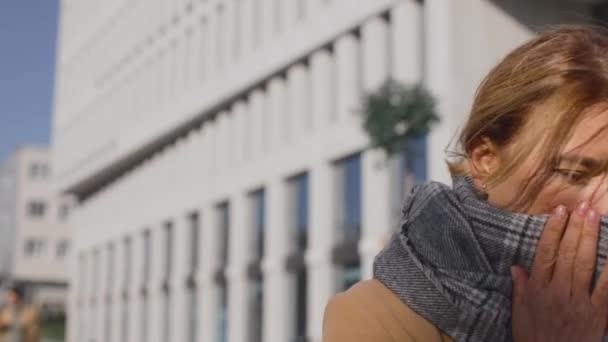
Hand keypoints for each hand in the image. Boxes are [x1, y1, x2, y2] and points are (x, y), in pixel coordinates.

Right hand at [511, 202, 607, 341]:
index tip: (559, 211)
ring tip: (595, 217)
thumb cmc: (534, 339)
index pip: (545, 253)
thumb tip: (516, 266)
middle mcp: (557, 291)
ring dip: (590, 238)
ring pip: (585, 264)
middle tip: (583, 206)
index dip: (553, 230)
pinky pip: (606, 289)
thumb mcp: (519, 315)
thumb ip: (521, 289)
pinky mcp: (597, 314)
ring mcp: (579, 301)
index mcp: (538, 289)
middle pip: (567, 253)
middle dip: (575, 228)